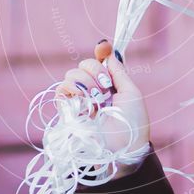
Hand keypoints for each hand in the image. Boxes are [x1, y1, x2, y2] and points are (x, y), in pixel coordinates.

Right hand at [56, 41, 149, 178]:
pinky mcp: (68, 110)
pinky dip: (72, 90)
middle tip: (106, 89)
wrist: (122, 146)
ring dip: (87, 84)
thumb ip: (118, 72)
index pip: (99, 61)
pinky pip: (61, 88)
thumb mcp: (131, 92)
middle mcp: (93, 89)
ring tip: (98, 101)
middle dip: (96, 72)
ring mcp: (79, 99)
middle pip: (85, 64)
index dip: (101, 51)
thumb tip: (109, 52)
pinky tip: (85, 102)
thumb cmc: (132, 122)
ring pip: (73, 74)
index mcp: (109, 84)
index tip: (103, 47)